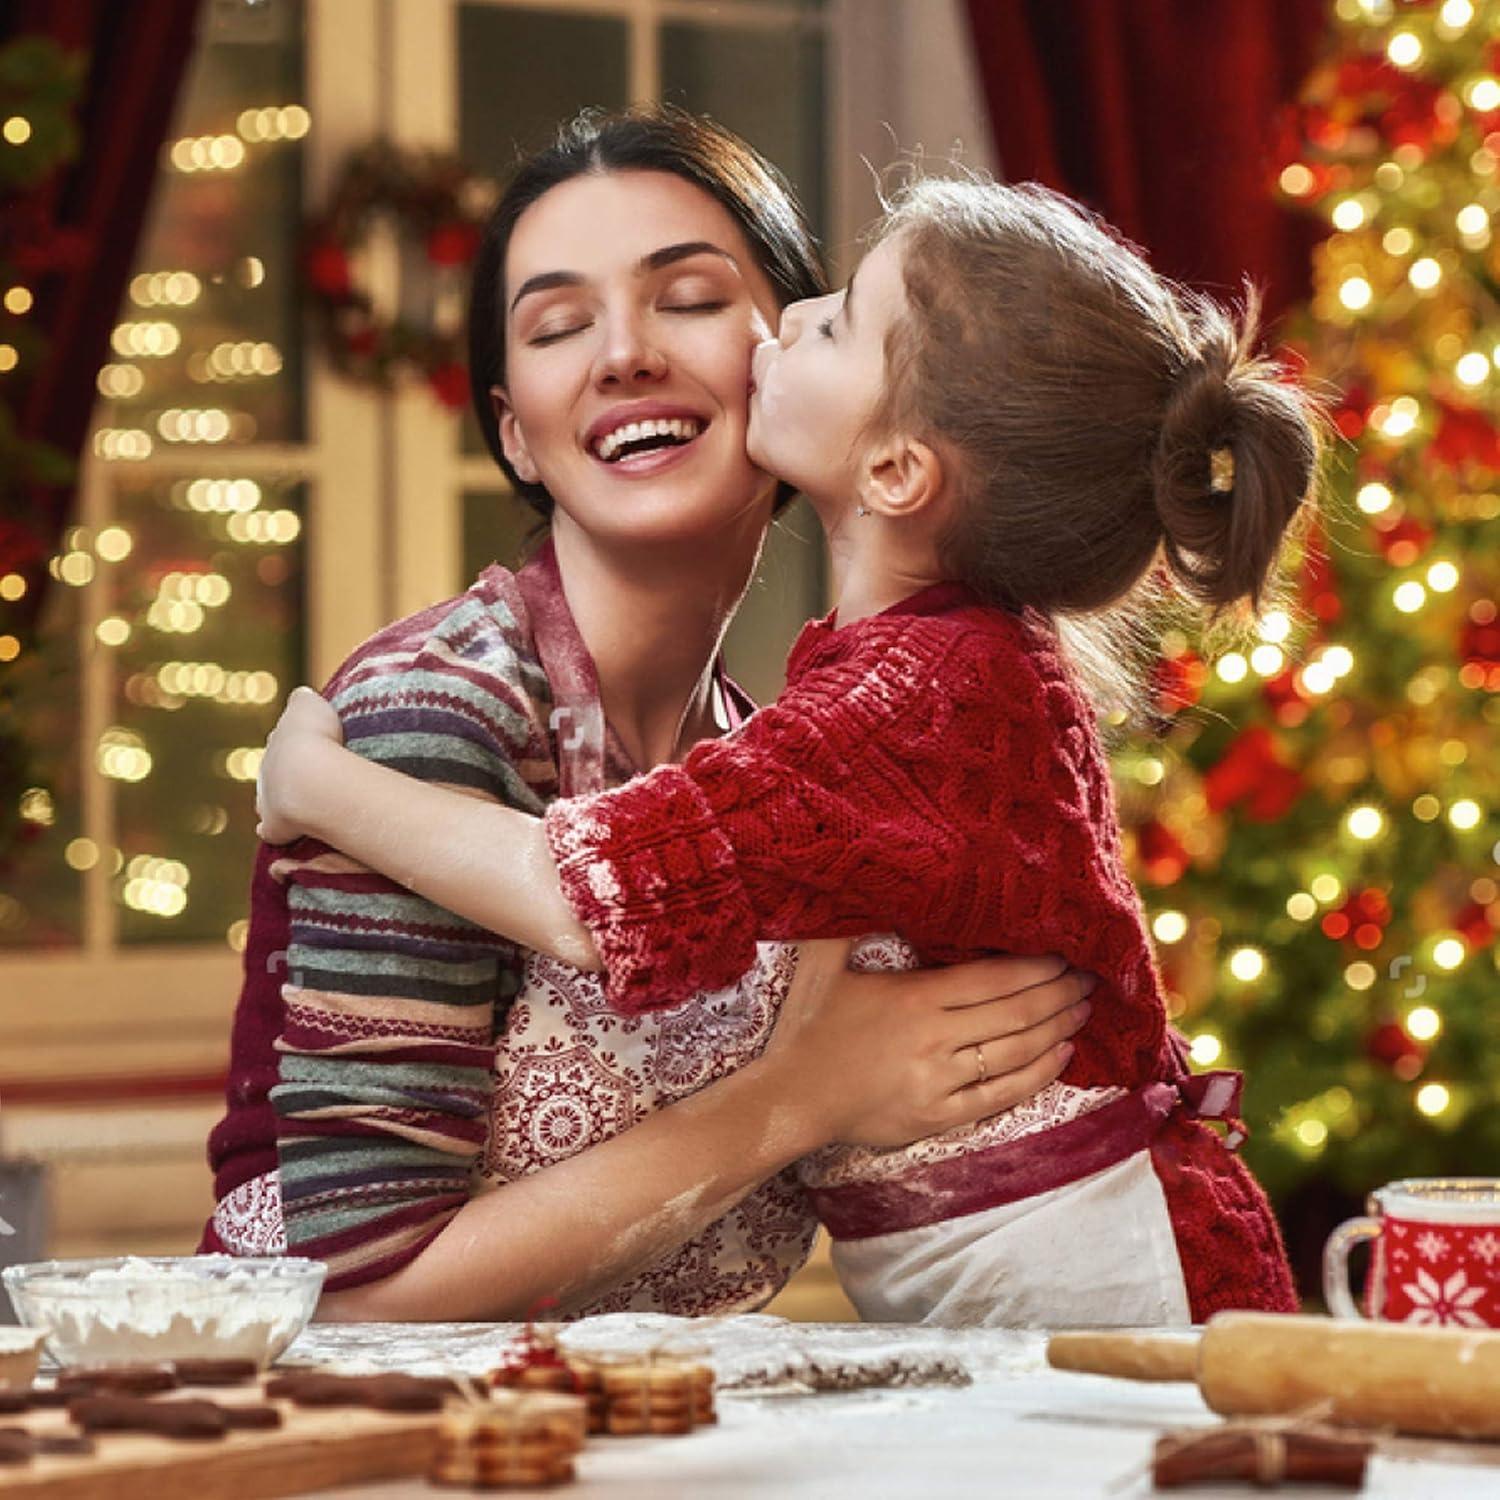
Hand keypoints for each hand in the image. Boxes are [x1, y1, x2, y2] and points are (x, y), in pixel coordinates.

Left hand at [255, 686, 343, 843]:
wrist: (309, 778)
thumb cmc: (316, 738)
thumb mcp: (311, 705)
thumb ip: (303, 700)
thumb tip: (301, 695)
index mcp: (278, 739)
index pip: (282, 739)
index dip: (296, 741)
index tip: (309, 744)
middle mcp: (267, 768)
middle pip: (273, 769)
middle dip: (285, 771)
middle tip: (307, 775)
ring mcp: (268, 798)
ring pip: (267, 799)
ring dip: (279, 800)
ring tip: (298, 804)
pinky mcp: (275, 826)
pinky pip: (271, 829)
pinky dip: (274, 830)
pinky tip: (282, 833)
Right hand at [762, 941, 1092, 1150]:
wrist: (790, 1098)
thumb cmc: (807, 1027)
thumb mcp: (823, 963)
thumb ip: (852, 923)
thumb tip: (868, 877)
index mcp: (913, 997)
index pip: (993, 978)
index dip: (1037, 967)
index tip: (1065, 954)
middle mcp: (934, 1038)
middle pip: (1016, 1013)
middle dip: (1060, 994)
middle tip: (1090, 980)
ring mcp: (939, 1081)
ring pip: (1016, 1053)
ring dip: (1057, 1030)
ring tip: (1083, 1011)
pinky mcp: (938, 1117)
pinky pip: (1001, 1096)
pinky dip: (1037, 1075)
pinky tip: (1060, 1055)